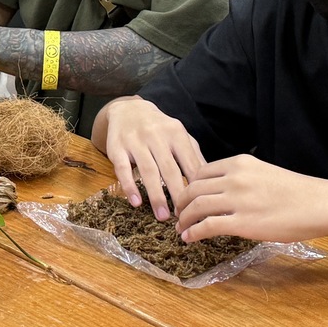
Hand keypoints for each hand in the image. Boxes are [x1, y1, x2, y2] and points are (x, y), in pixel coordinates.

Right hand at [98, 97, 204, 221]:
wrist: (128, 109)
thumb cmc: (159, 129)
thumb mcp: (178, 136)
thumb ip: (193, 156)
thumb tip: (210, 182)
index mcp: (176, 133)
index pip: (189, 163)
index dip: (195, 187)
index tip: (199, 206)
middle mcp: (156, 135)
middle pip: (169, 169)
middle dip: (177, 194)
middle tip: (182, 217)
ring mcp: (136, 141)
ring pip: (148, 170)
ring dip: (156, 195)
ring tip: (162, 216)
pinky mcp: (117, 147)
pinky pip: (123, 169)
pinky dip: (130, 186)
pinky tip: (136, 202)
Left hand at [174, 155, 327, 244]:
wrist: (319, 204)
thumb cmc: (296, 192)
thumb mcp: (263, 173)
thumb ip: (240, 178)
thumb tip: (221, 191)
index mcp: (239, 163)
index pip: (201, 172)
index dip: (188, 187)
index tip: (185, 198)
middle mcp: (234, 177)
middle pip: (193, 188)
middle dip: (181, 203)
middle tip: (178, 214)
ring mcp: (237, 200)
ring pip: (196, 206)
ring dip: (184, 219)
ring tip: (181, 228)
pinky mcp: (242, 223)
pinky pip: (207, 226)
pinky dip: (193, 232)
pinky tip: (190, 238)